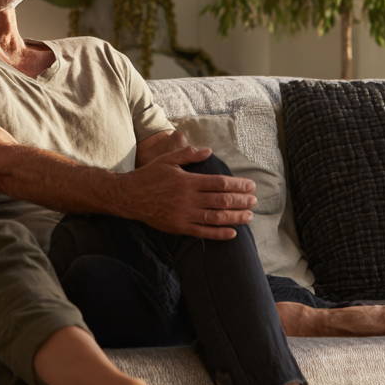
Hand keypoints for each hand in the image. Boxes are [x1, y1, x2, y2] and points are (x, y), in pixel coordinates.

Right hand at [119, 142, 256, 238]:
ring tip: (249, 216)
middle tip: (254, 200)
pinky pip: (203, 233)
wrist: (130, 196)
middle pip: (221, 200)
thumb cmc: (149, 175)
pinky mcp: (179, 227)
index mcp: (187, 180)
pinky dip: (219, 234)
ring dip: (235, 217)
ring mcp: (184, 215)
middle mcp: (188, 198)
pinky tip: (233, 233)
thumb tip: (209, 150)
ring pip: (216, 217)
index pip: (219, 183)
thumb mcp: (167, 159)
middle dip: (241, 201)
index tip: (250, 185)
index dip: (238, 185)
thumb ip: (188, 154)